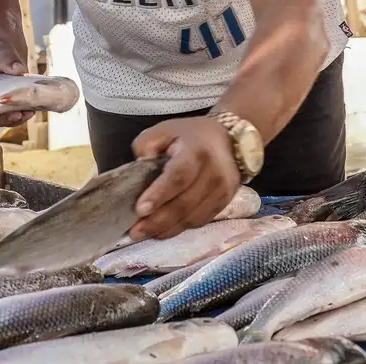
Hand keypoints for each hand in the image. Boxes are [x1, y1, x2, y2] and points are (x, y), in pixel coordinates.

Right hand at [0, 40, 31, 126]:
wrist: (6, 49)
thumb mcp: (0, 51)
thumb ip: (7, 60)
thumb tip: (18, 70)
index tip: (4, 111)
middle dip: (5, 118)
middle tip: (20, 115)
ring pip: (1, 118)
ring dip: (15, 118)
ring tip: (29, 112)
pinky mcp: (4, 103)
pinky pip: (10, 113)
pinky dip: (21, 113)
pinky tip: (31, 110)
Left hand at [129, 117, 240, 240]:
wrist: (230, 141)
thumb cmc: (190, 136)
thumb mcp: (164, 131)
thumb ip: (146, 146)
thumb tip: (138, 169)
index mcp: (197, 151)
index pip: (179, 176)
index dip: (159, 194)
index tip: (140, 209)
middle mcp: (214, 173)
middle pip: (184, 203)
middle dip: (157, 221)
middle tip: (134, 231)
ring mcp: (222, 191)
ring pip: (192, 217)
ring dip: (166, 229)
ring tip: (143, 233)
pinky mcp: (225, 203)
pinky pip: (199, 221)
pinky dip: (179, 228)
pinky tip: (162, 230)